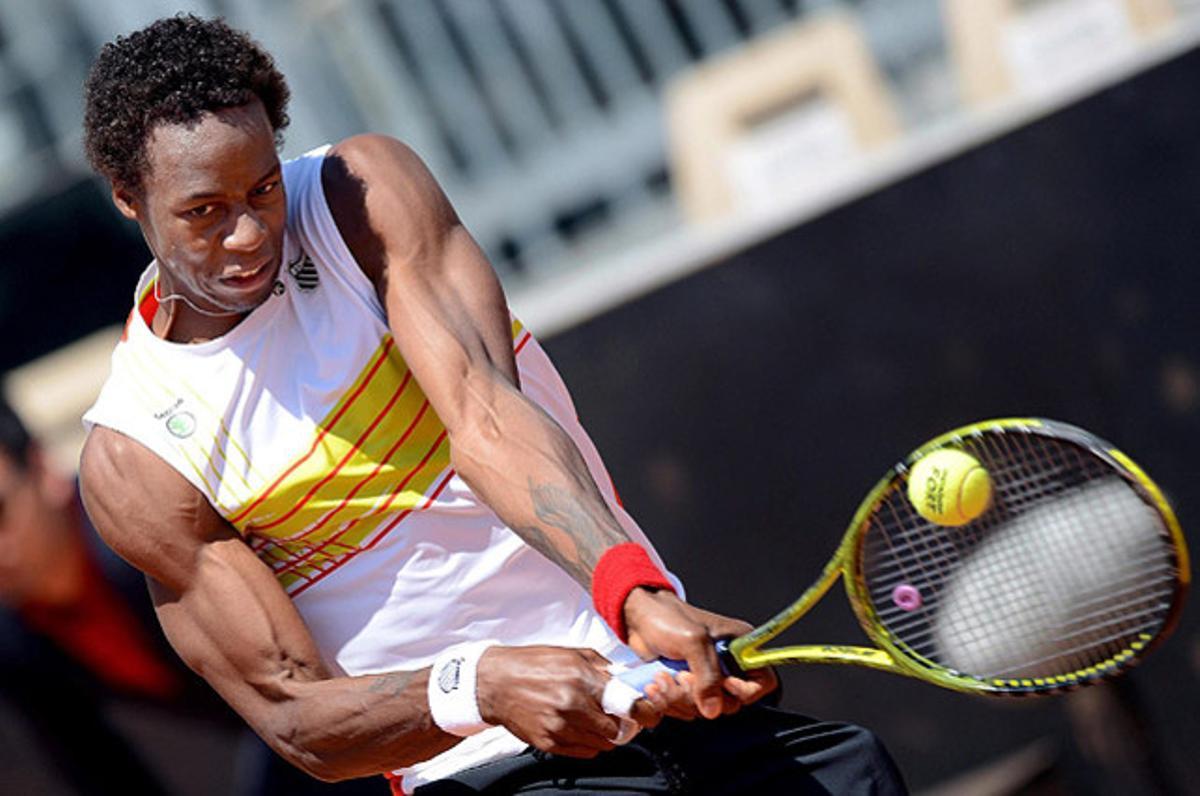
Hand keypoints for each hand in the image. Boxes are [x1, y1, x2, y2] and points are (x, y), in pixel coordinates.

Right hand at [476, 646, 661, 757]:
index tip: (645, 713)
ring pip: (601, 744)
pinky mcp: (548, 742)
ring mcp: (560, 726)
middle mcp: (573, 704)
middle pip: (616, 729)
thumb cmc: (532, 664)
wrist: (495, 683)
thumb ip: (600, 666)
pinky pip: (583, 753)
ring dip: (605, 736)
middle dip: (621, 724)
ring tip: (596, 723)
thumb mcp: (570, 653)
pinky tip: (581, 730)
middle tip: (617, 717)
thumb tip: (624, 678)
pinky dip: (588, 744)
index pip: (627, 704)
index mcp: (582, 678)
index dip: (642, 711)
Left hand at [623, 588, 777, 718]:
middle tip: (681, 676)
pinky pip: (684, 710)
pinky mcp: (687, 688)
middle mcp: (728, 666)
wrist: (639, 617)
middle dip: (700, 695)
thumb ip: (707, 675)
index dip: (745, 690)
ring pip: (704, 710)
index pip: (763, 682)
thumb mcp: (692, 640)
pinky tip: (655, 684)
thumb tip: (713, 709)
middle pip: (730, 703)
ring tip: (662, 676)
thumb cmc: (667, 617)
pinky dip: (667, 702)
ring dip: (678, 699)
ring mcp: (706, 679)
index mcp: (740, 647)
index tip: (724, 684)